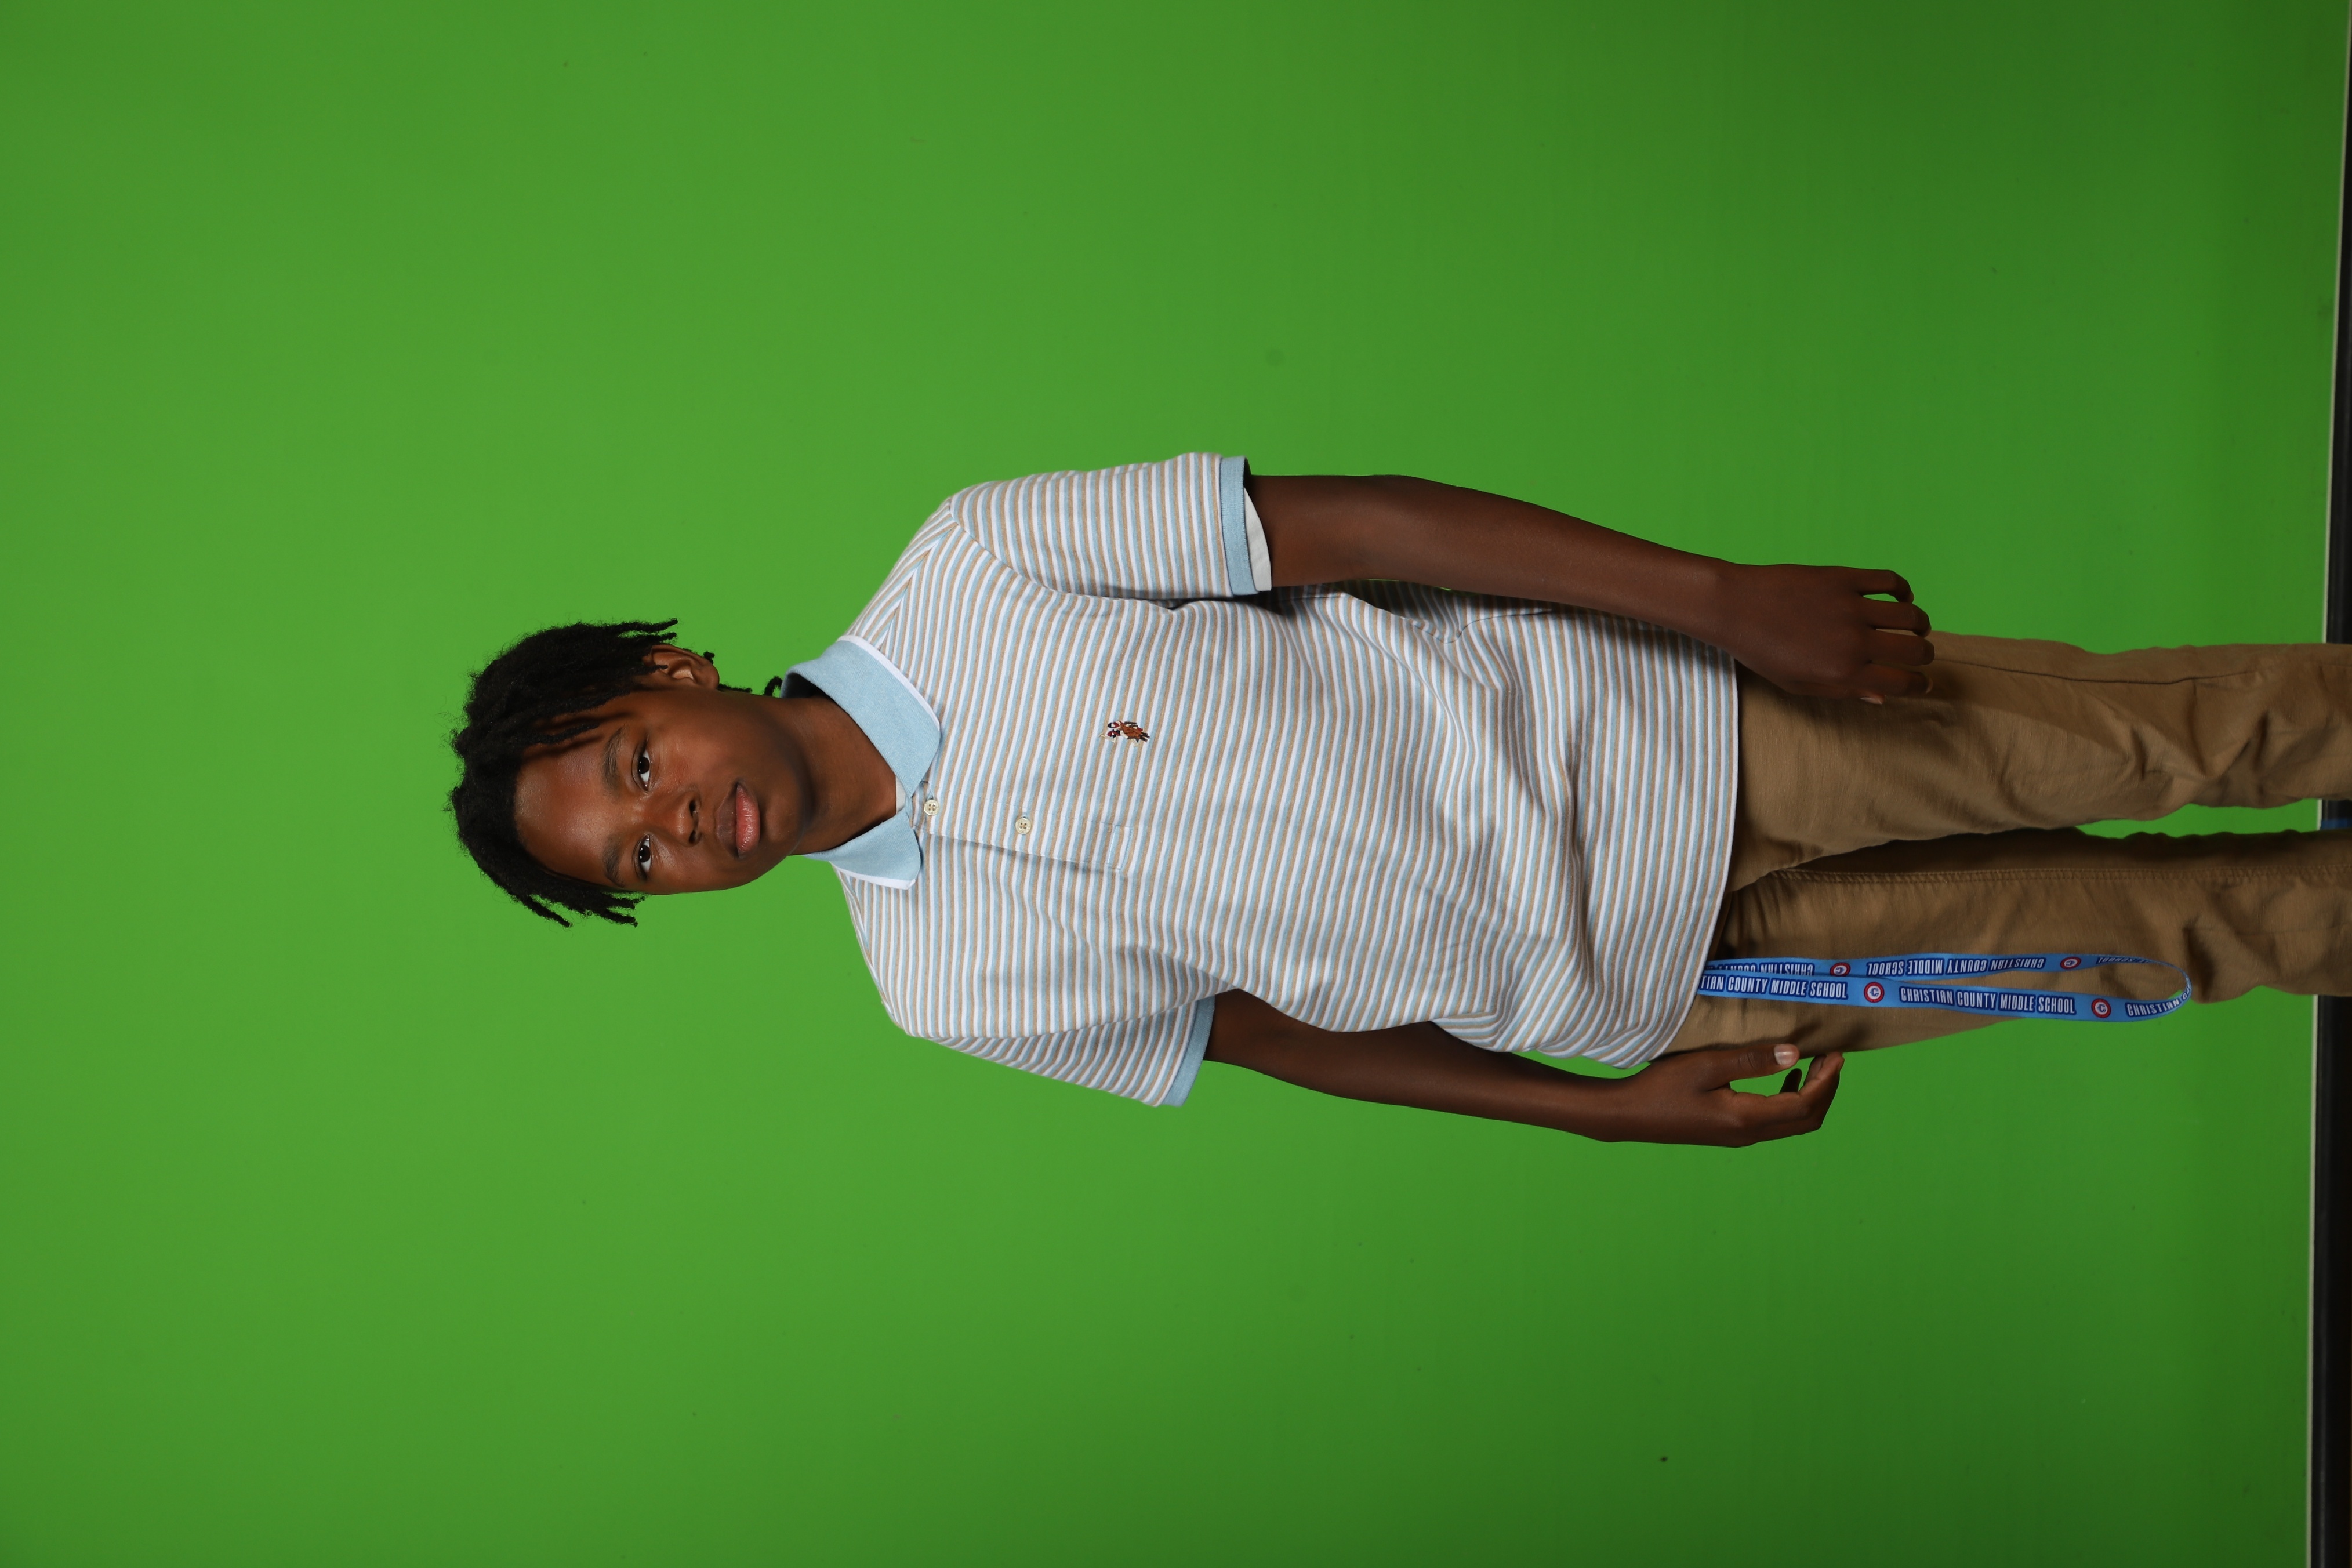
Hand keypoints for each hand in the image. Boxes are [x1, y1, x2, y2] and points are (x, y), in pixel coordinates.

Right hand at [1581, 1044, 1845, 1145]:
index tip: (1837, 1055)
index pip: (1804, 1104)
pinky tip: (1783, 1079)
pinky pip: (1775, 1122)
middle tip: (1833, 1059)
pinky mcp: (1731, 1133)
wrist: (1630, 1115)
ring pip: (1793, 1123)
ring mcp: (1740, 1136)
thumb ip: (1752, 1060)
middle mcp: (1750, 1134)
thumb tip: (1795, 1054)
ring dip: (1810, 1096)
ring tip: (1815, 1065)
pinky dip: (1790, 1102)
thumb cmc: (1663, 1087)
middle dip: (1826, 1089)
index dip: (1827, 1081)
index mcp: (1747, 1118)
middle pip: (1807, 1120)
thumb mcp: (1707, 1065)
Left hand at [1704, 563, 1932, 701]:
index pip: (1901, 682)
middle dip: (1926, 655)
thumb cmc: (1761, 651)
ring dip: (1921, 624)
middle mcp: (1853, 641)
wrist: (1734, 607)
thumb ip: (1842, 691)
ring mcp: (1851, 606)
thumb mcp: (1798, 684)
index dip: (1919, 684)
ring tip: (1915, 627)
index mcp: (1843, 672)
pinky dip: (1903, 589)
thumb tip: (1881, 697)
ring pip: (1910, 614)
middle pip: (1915, 650)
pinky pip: (1890, 580)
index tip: (1923, 682)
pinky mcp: (1843, 577)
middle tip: (1921, 654)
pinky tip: (1901, 597)